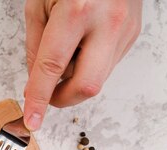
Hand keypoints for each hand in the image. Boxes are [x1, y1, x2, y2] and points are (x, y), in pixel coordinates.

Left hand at [23, 0, 141, 129]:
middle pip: (86, 87)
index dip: (38, 98)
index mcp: (78, 9)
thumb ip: (35, 45)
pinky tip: (84, 43)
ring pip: (97, 79)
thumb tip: (36, 81)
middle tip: (47, 93)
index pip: (53, 68)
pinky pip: (106, 65)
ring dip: (75, 78)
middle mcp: (108, 22)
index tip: (32, 120)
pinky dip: (89, 65)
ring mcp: (126, 30)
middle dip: (62, 99)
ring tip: (68, 50)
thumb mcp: (40, 2)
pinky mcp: (134, 34)